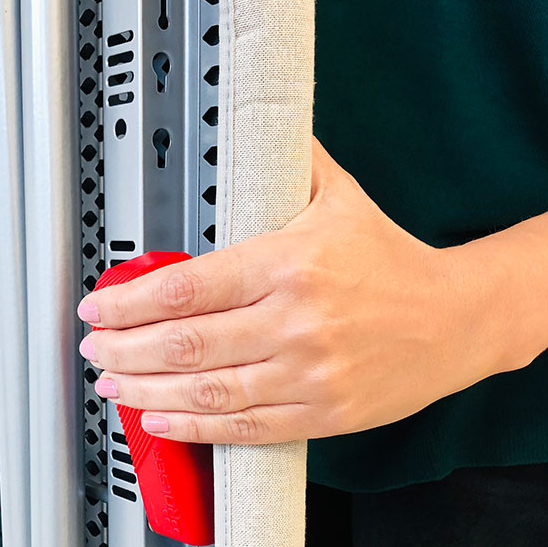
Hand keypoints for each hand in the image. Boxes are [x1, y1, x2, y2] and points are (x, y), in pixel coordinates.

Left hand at [77, 138, 514, 443]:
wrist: (454, 320)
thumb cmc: (391, 263)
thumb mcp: (341, 199)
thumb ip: (290, 166)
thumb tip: (255, 120)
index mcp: (290, 263)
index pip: (189, 287)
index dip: (131, 301)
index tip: (99, 307)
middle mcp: (295, 321)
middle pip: (186, 342)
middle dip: (125, 348)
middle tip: (94, 347)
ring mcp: (306, 373)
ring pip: (207, 389)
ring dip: (146, 390)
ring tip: (111, 384)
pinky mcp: (319, 413)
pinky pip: (243, 426)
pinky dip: (193, 425)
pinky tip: (158, 418)